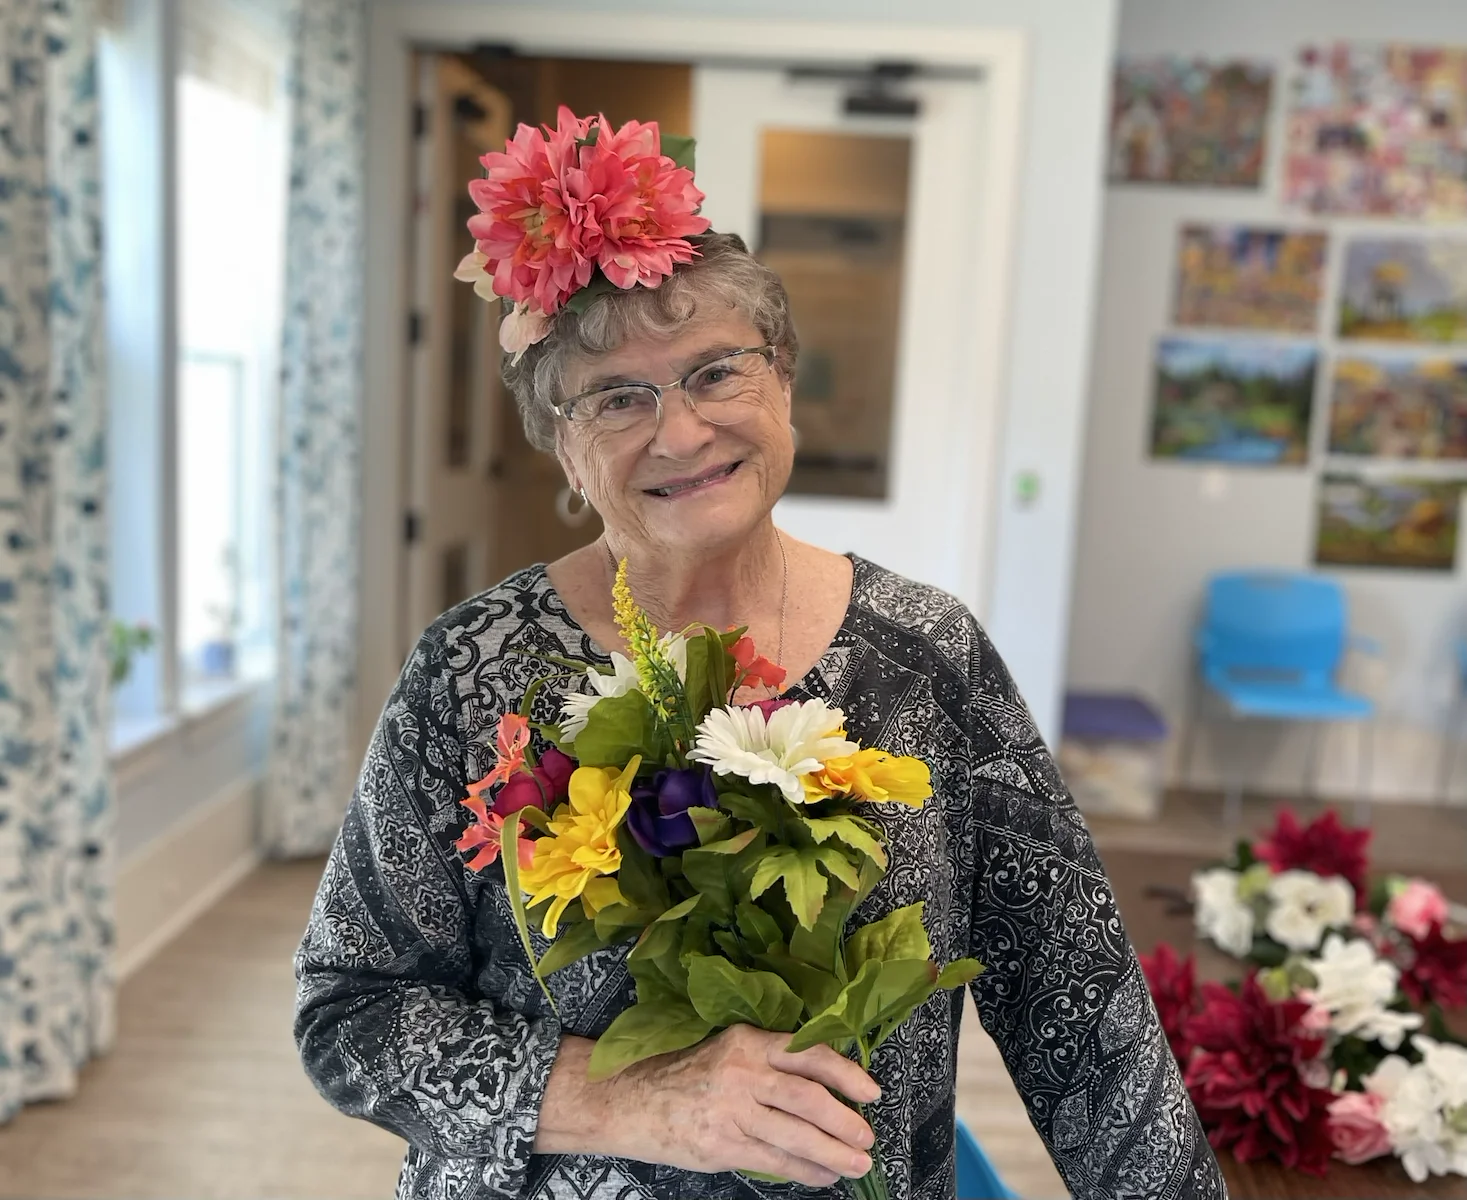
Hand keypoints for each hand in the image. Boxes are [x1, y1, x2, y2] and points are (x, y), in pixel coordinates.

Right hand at [536, 1027, 879, 1187]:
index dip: (846, 1073)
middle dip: (845, 1121)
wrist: (626, 1098)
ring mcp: (730, 1110)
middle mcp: (741, 1071)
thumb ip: (768, 1063)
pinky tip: (822, 1176)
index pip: (808, 1053)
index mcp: (747, 1040)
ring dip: (833, 1153)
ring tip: (857, 1164)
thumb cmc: (683, 1075)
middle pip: (808, 1097)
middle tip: (867, 1138)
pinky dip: (804, 1171)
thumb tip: (824, 1087)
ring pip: (795, 1134)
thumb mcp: (726, 1052)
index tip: (872, 1092)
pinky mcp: (720, 1144)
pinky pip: (773, 1161)